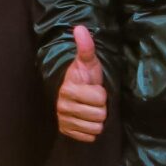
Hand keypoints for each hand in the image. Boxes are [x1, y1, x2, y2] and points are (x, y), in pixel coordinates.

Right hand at [56, 26, 107, 142]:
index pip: (100, 99)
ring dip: (97, 120)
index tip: (94, 88)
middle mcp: (63, 106)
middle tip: (94, 101)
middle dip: (101, 108)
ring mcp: (63, 120)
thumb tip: (80, 28)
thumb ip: (86, 47)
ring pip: (95, 128)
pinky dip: (91, 131)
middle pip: (99, 115)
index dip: (102, 94)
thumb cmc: (85, 77)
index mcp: (69, 89)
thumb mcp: (89, 62)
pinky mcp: (66, 132)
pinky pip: (89, 137)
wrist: (74, 92)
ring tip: (91, 109)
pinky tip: (86, 120)